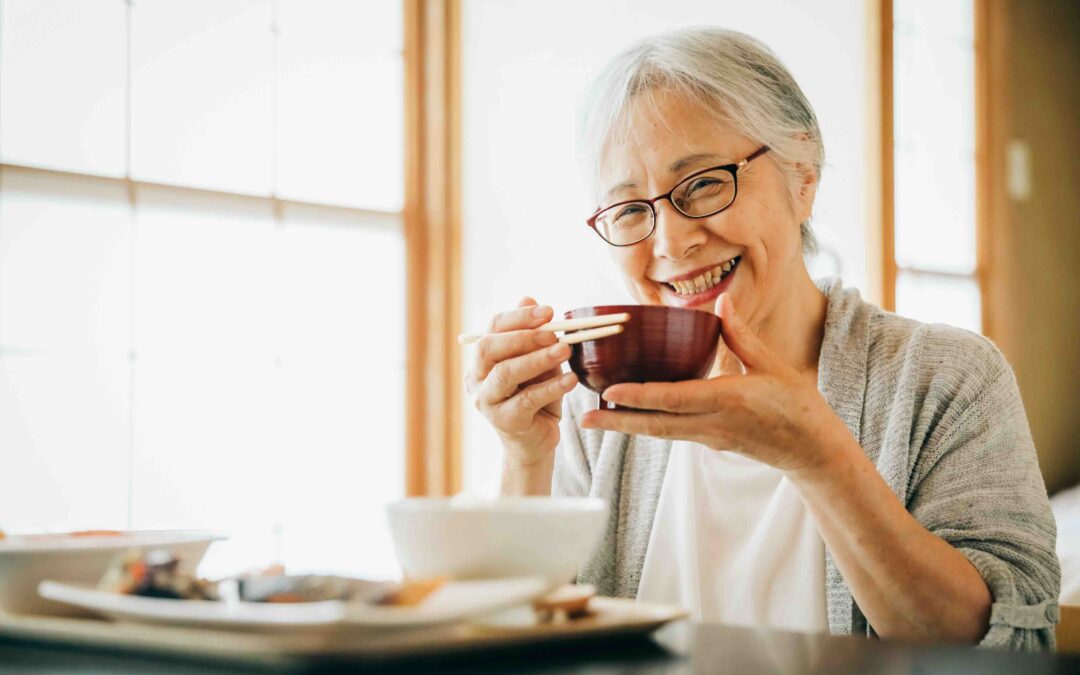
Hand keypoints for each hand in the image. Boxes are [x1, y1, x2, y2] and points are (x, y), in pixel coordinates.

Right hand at [465, 297, 579, 466]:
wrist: (536, 440)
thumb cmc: (537, 396)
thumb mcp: (538, 362)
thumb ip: (534, 335)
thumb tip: (529, 297)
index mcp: (482, 359)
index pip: (492, 328)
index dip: (519, 316)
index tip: (549, 311)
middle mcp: (476, 378)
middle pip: (489, 348)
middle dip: (523, 336)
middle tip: (554, 332)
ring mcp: (486, 402)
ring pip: (506, 374)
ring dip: (537, 359)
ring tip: (565, 349)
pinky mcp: (504, 421)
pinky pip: (527, 400)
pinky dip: (551, 387)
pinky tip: (570, 379)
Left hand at [580, 293, 848, 476]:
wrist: (813, 451)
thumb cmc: (797, 405)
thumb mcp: (771, 364)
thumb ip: (740, 335)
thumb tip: (719, 301)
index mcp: (729, 400)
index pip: (675, 399)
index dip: (640, 397)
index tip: (610, 392)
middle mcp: (713, 423)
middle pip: (656, 425)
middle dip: (617, 423)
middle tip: (583, 419)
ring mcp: (709, 438)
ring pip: (660, 433)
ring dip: (626, 426)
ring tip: (595, 419)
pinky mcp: (710, 444)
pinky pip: (672, 433)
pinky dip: (648, 425)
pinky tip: (629, 417)